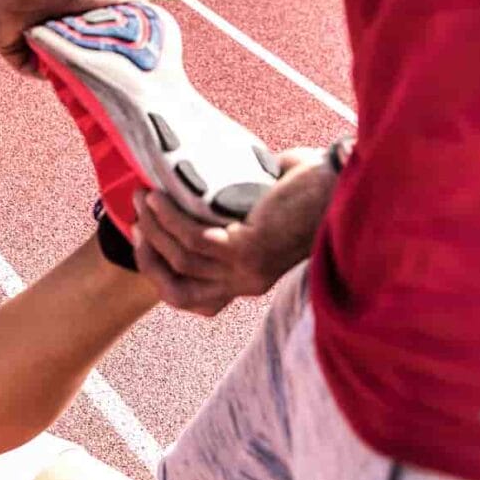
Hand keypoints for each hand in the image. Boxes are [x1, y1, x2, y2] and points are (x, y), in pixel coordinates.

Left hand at [0, 0, 146, 74]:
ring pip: (46, 60)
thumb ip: (137, 5)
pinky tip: (55, 72)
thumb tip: (147, 24)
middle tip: (93, 78)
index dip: (95, 55)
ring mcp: (27, 32)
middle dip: (78, 67)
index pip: (84, 40)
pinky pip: (24, 65)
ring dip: (60, 70)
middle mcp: (50, 21)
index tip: (109, 69)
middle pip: (65, 54)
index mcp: (72, 10)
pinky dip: (40, 71)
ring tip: (77, 77)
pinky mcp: (8, 43)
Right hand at [132, 148, 336, 315]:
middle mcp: (245, 283)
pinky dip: (170, 218)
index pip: (190, 298)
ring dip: (153, 228)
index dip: (158, 273)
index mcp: (248, 280)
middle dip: (147, 256)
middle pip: (175, 289)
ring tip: (143, 197)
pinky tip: (160, 197)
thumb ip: (231, 216)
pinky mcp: (247, 250)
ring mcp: (246, 270)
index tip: (142, 239)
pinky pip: (193, 238)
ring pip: (180, 260)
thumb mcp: (260, 213)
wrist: (343, 181)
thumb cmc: (309, 190)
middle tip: (135, 220)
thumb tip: (198, 193)